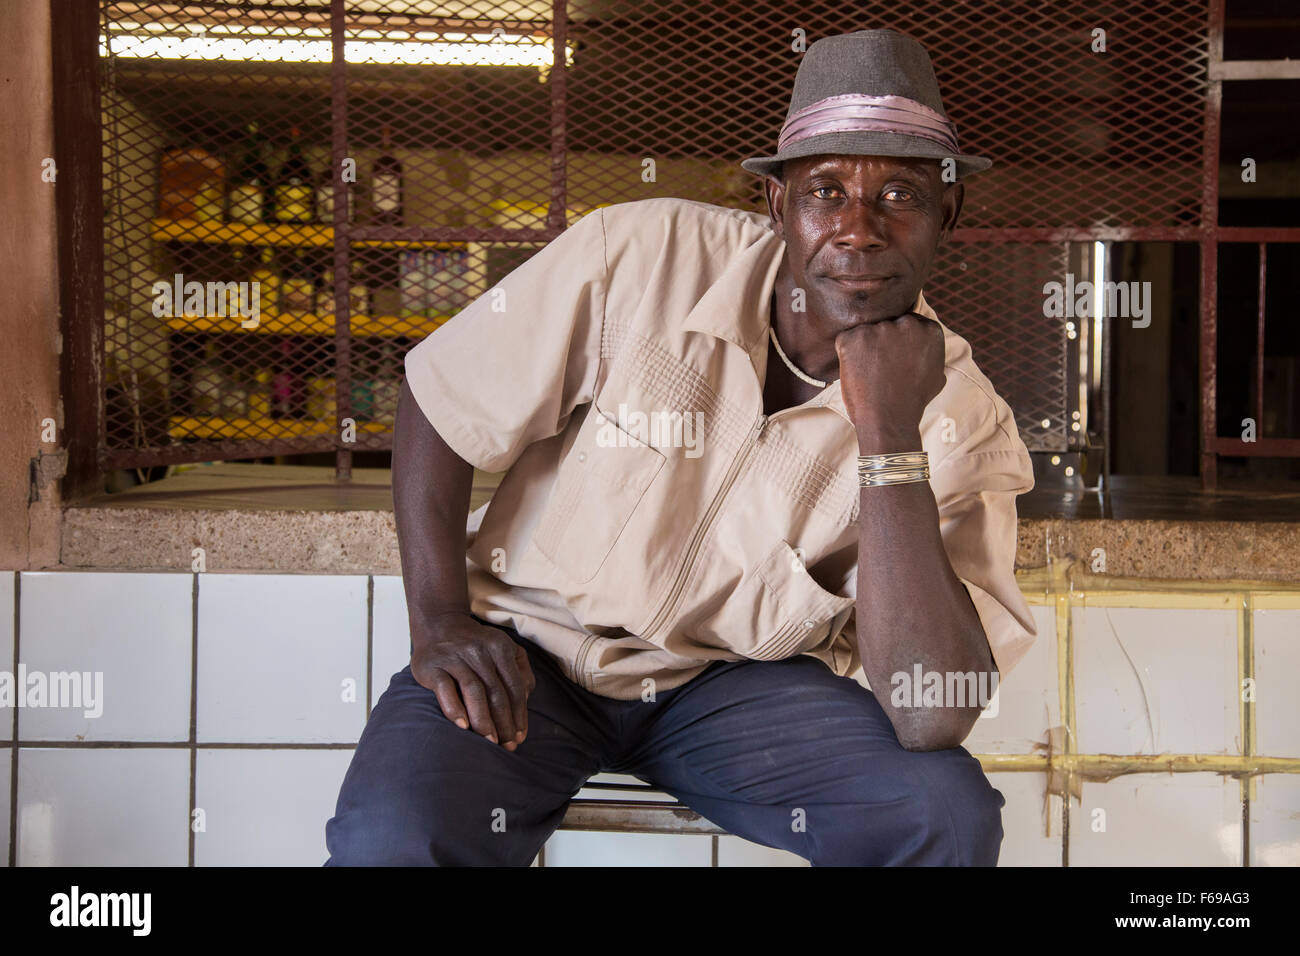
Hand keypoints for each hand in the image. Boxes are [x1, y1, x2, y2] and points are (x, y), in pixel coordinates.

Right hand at [410, 610, 535, 749]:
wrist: (438, 624)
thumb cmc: (475, 644)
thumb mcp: (503, 647)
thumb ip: (520, 669)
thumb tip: (527, 696)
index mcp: (500, 647)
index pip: (514, 686)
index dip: (519, 714)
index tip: (520, 736)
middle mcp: (479, 651)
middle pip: (496, 692)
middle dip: (504, 722)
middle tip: (506, 746)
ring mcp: (455, 657)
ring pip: (474, 691)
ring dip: (483, 720)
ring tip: (489, 741)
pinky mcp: (433, 665)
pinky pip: (445, 689)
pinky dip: (454, 708)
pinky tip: (462, 726)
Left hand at [834, 312, 945, 447]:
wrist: (889, 420)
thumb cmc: (913, 401)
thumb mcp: (936, 374)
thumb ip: (930, 351)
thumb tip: (925, 342)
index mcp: (929, 328)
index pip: (908, 323)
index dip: (898, 343)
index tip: (896, 360)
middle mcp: (906, 323)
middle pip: (887, 324)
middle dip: (882, 342)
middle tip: (881, 368)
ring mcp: (879, 328)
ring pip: (867, 332)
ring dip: (865, 349)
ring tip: (870, 374)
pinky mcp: (852, 337)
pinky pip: (846, 340)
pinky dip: (847, 355)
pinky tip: (857, 373)